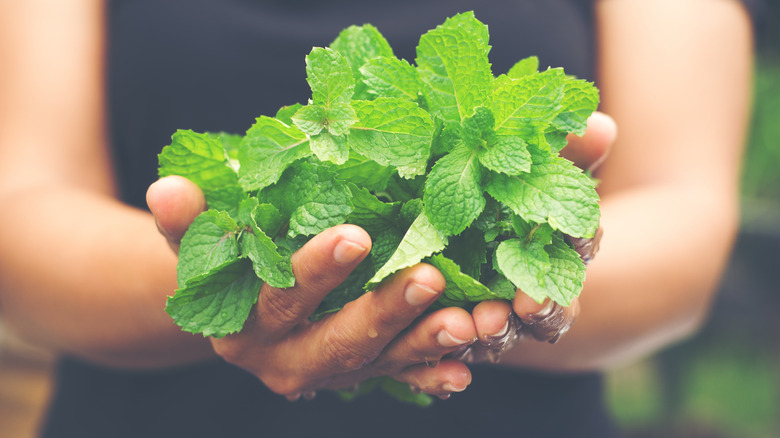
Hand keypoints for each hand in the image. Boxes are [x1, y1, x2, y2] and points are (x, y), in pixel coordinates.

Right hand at [147, 177, 477, 398]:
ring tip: (466, 323)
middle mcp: (285, 360)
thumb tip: (165, 188)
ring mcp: (327, 372)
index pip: (280, 300)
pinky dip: (430, 375)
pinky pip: (399, 380)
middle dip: (384, 311)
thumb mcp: (204, 249)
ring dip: (422, 344)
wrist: (235, 317)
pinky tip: (464, 368)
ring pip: (378, 362)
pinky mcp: (359, 375)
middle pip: (338, 341)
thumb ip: (187, 224)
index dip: (315, 272)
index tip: (355, 236)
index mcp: (244, 327)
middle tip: (430, 277)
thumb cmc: (226, 269)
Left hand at [461, 111, 616, 362]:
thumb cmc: (507, 197)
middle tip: (530, 302)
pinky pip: (454, 347)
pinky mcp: (454, 332)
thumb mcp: (537, 170)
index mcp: (557, 252)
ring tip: (484, 322)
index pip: (579, 248)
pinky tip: (443, 346)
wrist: (461, 239)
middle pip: (548, 308)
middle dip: (544, 307)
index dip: (582, 239)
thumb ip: (567, 153)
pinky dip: (451, 350)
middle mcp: (533, 293)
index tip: (582, 232)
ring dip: (496, 331)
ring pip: (501, 332)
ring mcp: (495, 317)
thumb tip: (600, 124)